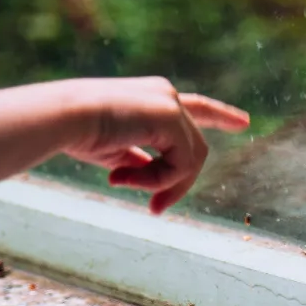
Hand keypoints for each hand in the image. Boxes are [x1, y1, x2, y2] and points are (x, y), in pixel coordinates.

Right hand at [0, 76, 249, 211]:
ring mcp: (171, 104)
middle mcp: (167, 95)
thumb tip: (153, 177)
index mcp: (154, 97)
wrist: (60, 118)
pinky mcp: (170, 116)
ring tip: (121, 183)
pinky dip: (158, 179)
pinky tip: (121, 178)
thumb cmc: (75, 131)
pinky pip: (182, 162)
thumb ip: (139, 158)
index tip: (245, 122)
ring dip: (160, 183)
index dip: (221, 115)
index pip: (197, 107)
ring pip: (191, 158)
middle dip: (177, 183)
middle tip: (155, 210)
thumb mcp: (113, 148)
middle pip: (194, 147)